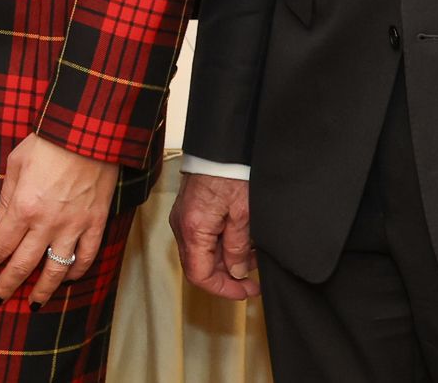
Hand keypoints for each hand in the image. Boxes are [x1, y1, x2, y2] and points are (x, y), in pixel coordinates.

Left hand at [0, 133, 115, 305]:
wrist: (87, 132)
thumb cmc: (48, 142)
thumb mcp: (16, 163)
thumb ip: (5, 198)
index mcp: (23, 207)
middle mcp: (46, 223)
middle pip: (23, 265)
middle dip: (7, 285)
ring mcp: (73, 227)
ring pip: (56, 270)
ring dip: (42, 290)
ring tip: (34, 304)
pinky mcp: (95, 224)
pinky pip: (86, 257)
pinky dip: (77, 272)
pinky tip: (68, 279)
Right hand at [169, 170, 259, 300]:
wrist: (219, 146)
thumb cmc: (230, 174)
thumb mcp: (243, 214)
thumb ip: (238, 247)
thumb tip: (237, 272)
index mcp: (194, 230)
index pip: (200, 275)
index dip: (224, 289)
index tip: (247, 291)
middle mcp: (182, 227)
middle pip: (200, 266)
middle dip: (229, 274)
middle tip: (255, 274)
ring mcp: (183, 219)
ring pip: (202, 254)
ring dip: (227, 259)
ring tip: (253, 253)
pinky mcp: (189, 212)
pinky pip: (202, 239)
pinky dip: (221, 245)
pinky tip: (241, 239)